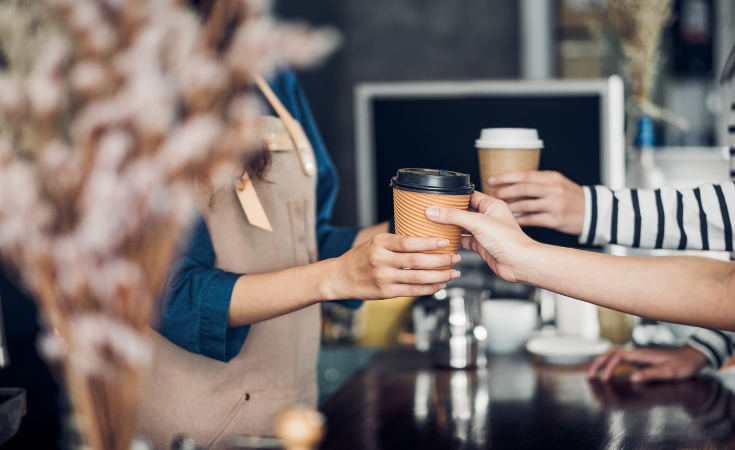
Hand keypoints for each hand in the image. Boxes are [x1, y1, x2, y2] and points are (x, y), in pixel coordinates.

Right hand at [327, 233, 460, 300]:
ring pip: (417, 277)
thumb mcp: (374, 242)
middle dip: (440, 260)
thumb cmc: (359, 258)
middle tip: (456, 258)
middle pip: (417, 260)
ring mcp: (383, 278)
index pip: (408, 242)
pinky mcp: (385, 292)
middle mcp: (381, 260)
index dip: (429, 242)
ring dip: (439, 276)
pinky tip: (439, 285)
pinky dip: (428, 289)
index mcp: (379, 243)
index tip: (445, 242)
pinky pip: (412, 291)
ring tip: (453, 273)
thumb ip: (396, 241)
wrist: (338, 277)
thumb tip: (424, 237)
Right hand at [424, 192, 535, 282]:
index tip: (438, 197)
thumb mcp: (478, 223)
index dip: (454, 196)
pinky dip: (454, 241)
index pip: (469, 195)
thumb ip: (454, 216)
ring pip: (462, 226)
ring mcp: (484, 232)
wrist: (519, 263)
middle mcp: (488, 217)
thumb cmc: (509, 241)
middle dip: (449, 212)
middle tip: (433, 211)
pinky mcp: (481, 246)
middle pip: (463, 211)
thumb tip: (435, 211)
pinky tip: (445, 240)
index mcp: (491, 205)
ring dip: (450, 227)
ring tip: (435, 225)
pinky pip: (464, 240)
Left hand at [489, 171, 584, 234]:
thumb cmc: (572, 197)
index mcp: (552, 178)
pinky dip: (519, 220)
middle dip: (503, 192)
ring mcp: (555, 205)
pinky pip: (532, 220)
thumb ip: (539, 181)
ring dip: (508, 207)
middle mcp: (553, 189)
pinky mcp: (555, 219)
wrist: (594, 212)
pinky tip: (510, 221)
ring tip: (497, 209)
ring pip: (525, 205)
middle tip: (491, 196)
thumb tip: (513, 181)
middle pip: (522, 188)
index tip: (491, 179)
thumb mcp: (558, 183)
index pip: (524, 174)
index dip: (505, 177)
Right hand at [587, 346, 708, 383]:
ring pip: (613, 354)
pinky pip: (618, 359)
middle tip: (589, 376)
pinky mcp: (638, 359)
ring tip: (593, 373)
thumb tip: (632, 378)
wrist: (691, 358)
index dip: (608, 367)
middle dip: (598, 363)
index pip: (618, 357)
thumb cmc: (682, 366)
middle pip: (610, 353)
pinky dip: (608, 363)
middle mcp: (636, 352)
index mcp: (641, 354)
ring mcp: (637, 355)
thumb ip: (651, 374)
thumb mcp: (669, 372)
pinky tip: (606, 372)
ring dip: (601, 362)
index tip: (604, 379)